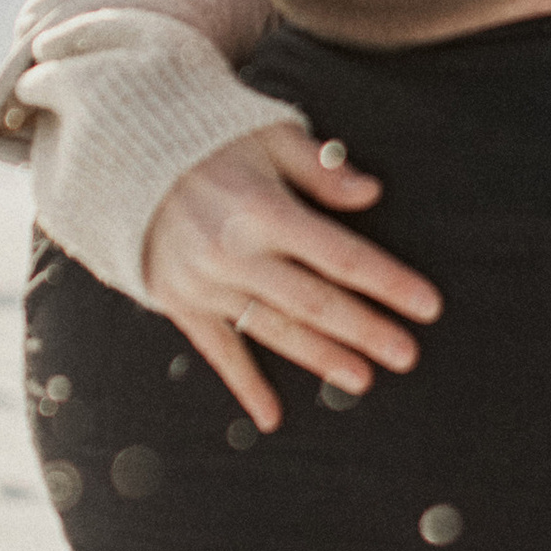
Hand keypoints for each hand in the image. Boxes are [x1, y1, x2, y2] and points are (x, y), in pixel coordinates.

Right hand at [142, 125, 441, 433]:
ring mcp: (204, 282)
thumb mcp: (268, 134)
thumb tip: (372, 194)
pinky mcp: (178, 301)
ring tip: (362, 380)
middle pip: (314, 301)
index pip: (340, 255)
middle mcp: (234, 252)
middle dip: (365, 330)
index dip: (388, 282)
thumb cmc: (210, 138)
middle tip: (408, 356)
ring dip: (320, 357)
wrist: (122, 154)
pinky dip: (244, 384)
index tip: (427, 306)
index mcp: (263, 209)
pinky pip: (216, 350)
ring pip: (273, 329)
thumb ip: (320, 169)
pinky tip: (272, 416)